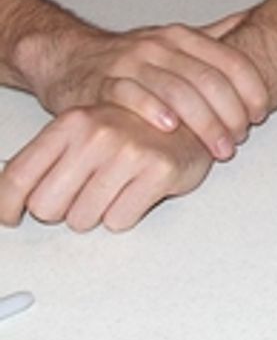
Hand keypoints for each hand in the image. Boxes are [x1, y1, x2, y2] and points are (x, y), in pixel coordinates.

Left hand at [0, 105, 213, 231]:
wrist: (194, 119)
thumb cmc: (135, 131)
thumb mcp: (83, 134)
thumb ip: (43, 163)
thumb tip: (3, 203)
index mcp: (72, 122)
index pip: (17, 178)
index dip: (8, 206)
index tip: (10, 217)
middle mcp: (97, 133)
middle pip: (46, 207)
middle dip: (63, 209)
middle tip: (85, 192)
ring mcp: (129, 151)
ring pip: (83, 219)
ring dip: (97, 213)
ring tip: (117, 187)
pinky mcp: (158, 170)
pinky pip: (119, 221)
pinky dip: (126, 213)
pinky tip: (138, 189)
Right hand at [49, 17, 268, 163]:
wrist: (71, 58)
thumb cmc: (131, 57)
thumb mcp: (175, 41)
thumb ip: (214, 37)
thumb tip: (252, 20)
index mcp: (184, 37)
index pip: (230, 60)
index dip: (251, 88)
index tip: (260, 114)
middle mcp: (161, 46)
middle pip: (207, 79)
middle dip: (230, 113)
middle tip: (239, 139)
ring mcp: (131, 63)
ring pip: (176, 90)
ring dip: (203, 121)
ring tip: (218, 147)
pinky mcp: (103, 84)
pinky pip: (131, 95)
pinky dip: (153, 110)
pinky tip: (170, 128)